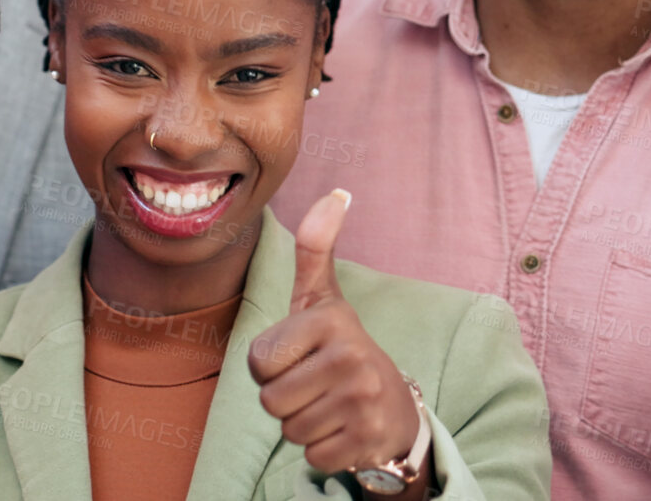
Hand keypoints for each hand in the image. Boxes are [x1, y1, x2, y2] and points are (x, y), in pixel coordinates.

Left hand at [249, 190, 423, 479]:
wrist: (392, 407)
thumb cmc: (340, 348)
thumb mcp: (323, 299)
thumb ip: (317, 247)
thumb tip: (337, 193)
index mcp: (331, 320)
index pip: (258, 362)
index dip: (270, 366)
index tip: (300, 357)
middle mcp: (352, 357)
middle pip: (270, 400)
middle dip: (285, 398)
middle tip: (315, 385)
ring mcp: (362, 401)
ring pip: (288, 429)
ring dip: (302, 424)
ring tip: (328, 405)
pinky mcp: (365, 441)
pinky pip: (311, 456)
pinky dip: (321, 450)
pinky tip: (342, 429)